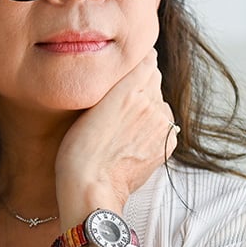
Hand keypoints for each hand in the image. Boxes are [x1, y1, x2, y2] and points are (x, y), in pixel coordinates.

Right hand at [54, 50, 176, 224]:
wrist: (92, 188)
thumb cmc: (78, 150)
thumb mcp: (86, 105)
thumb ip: (114, 82)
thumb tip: (135, 63)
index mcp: (129, 88)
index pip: (146, 58)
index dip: (134, 63)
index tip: (123, 71)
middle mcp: (151, 102)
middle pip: (153, 80)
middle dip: (139, 86)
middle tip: (116, 105)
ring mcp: (162, 123)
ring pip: (159, 102)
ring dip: (147, 107)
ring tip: (122, 126)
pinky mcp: (167, 143)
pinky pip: (164, 124)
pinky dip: (153, 128)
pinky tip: (132, 140)